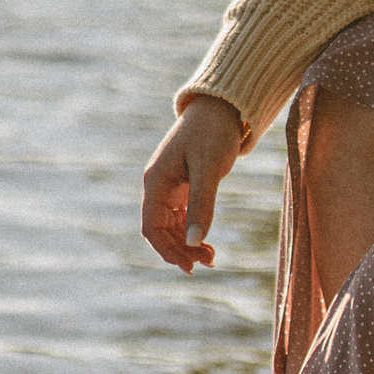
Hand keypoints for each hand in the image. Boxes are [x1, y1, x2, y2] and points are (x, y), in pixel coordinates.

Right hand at [141, 94, 242, 271]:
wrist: (222, 107)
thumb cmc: (213, 133)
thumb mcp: (208, 169)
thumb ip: (202, 205)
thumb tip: (194, 242)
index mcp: (156, 181)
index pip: (151, 227)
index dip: (167, 250)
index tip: (189, 266)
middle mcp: (159, 186)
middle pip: (161, 231)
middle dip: (181, 250)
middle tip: (208, 262)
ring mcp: (171, 186)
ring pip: (172, 226)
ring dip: (187, 244)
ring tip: (211, 257)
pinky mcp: (184, 185)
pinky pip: (182, 216)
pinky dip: (192, 231)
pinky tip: (207, 242)